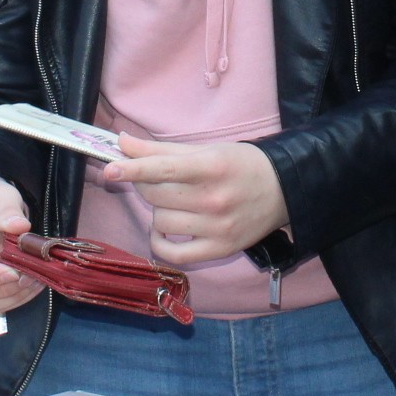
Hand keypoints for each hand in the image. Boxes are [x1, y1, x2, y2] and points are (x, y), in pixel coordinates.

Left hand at [103, 137, 289, 266]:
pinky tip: (165, 230)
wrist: (284, 190)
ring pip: (161, 221)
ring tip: (175, 203)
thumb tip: (122, 142)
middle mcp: (214, 199)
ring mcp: (216, 227)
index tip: (110, 169)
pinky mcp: (219, 249)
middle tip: (158, 179)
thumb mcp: (206, 149)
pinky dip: (160, 242)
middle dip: (146, 184)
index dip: (133, 169)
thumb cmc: (242, 165)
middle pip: (156, 195)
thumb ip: (161, 150)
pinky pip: (173, 252)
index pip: (163, 170)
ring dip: (158, 210)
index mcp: (211, 167)